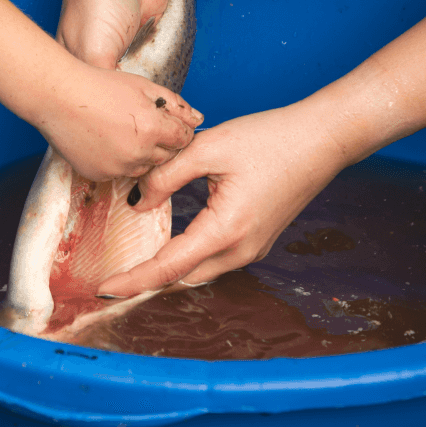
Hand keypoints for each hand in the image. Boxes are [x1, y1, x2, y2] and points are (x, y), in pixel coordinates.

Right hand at [40, 61, 202, 181]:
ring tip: (123, 131)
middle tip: (144, 125)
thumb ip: (174, 104)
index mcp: (152, 128)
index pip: (184, 139)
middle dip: (162, 143)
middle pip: (167, 156)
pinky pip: (120, 173)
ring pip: (144, 167)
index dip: (178, 129)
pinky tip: (106, 140)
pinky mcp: (100, 175)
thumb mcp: (143, 86)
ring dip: (142, 154)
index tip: (168, 123)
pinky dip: (119, 161)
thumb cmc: (99, 86)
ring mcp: (118, 167)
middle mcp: (138, 152)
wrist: (59, 97)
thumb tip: (197, 119)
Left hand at [96, 102, 346, 295]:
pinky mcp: (257, 239)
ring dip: (167, 271)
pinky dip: (188, 259)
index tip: (103, 287)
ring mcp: (253, 248)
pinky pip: (214, 260)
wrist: (322, 139)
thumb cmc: (271, 139)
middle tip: (110, 278)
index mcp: (226, 231)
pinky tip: (170, 246)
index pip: (168, 267)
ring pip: (199, 272)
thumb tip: (137, 201)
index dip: (133, 279)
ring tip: (133, 265)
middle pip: (182, 278)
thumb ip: (166, 175)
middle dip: (145, 281)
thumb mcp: (209, 148)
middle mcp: (241, 250)